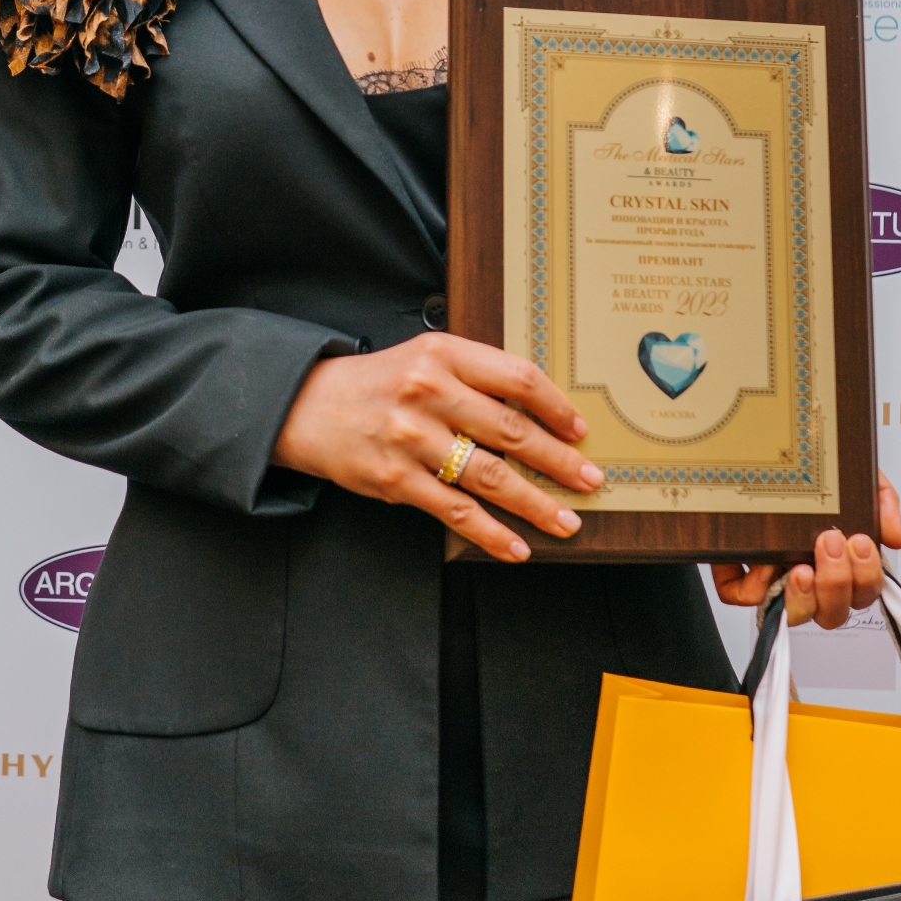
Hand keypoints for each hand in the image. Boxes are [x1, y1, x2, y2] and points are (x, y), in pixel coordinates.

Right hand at [272, 333, 604, 562]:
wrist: (309, 406)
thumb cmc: (380, 382)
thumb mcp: (426, 358)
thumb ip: (475, 377)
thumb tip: (539, 415)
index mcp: (443, 353)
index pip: (517, 378)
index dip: (556, 407)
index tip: (581, 430)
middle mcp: (429, 392)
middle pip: (512, 431)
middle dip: (559, 461)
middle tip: (590, 480)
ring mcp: (412, 438)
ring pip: (490, 477)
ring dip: (536, 503)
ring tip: (566, 520)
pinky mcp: (396, 479)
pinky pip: (456, 512)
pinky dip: (492, 533)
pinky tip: (516, 546)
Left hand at [710, 473, 900, 628]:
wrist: (759, 447)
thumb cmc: (809, 473)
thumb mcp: (852, 476)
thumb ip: (881, 502)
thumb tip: (897, 538)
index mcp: (839, 559)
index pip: (862, 591)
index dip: (866, 577)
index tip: (860, 542)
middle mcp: (810, 574)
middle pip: (834, 612)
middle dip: (837, 582)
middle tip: (830, 543)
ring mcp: (776, 576)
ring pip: (797, 614)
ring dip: (804, 596)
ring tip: (800, 567)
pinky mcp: (740, 570)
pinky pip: (743, 596)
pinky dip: (753, 588)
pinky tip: (763, 565)